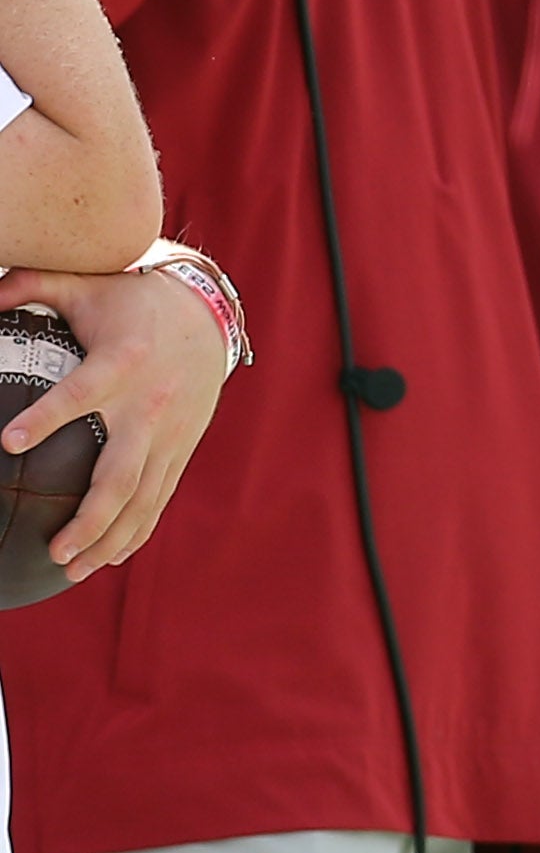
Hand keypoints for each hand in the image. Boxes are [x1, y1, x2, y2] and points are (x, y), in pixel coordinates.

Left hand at [0, 261, 231, 577]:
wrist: (208, 312)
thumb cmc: (130, 299)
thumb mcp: (84, 283)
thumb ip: (31, 285)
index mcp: (122, 363)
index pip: (80, 394)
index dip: (45, 418)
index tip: (8, 443)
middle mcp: (150, 405)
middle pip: (122, 474)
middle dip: (90, 518)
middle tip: (55, 551)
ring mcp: (170, 433)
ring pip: (143, 497)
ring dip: (110, 538)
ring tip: (71, 569)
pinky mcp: (181, 447)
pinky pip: (159, 497)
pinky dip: (137, 531)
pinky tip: (110, 558)